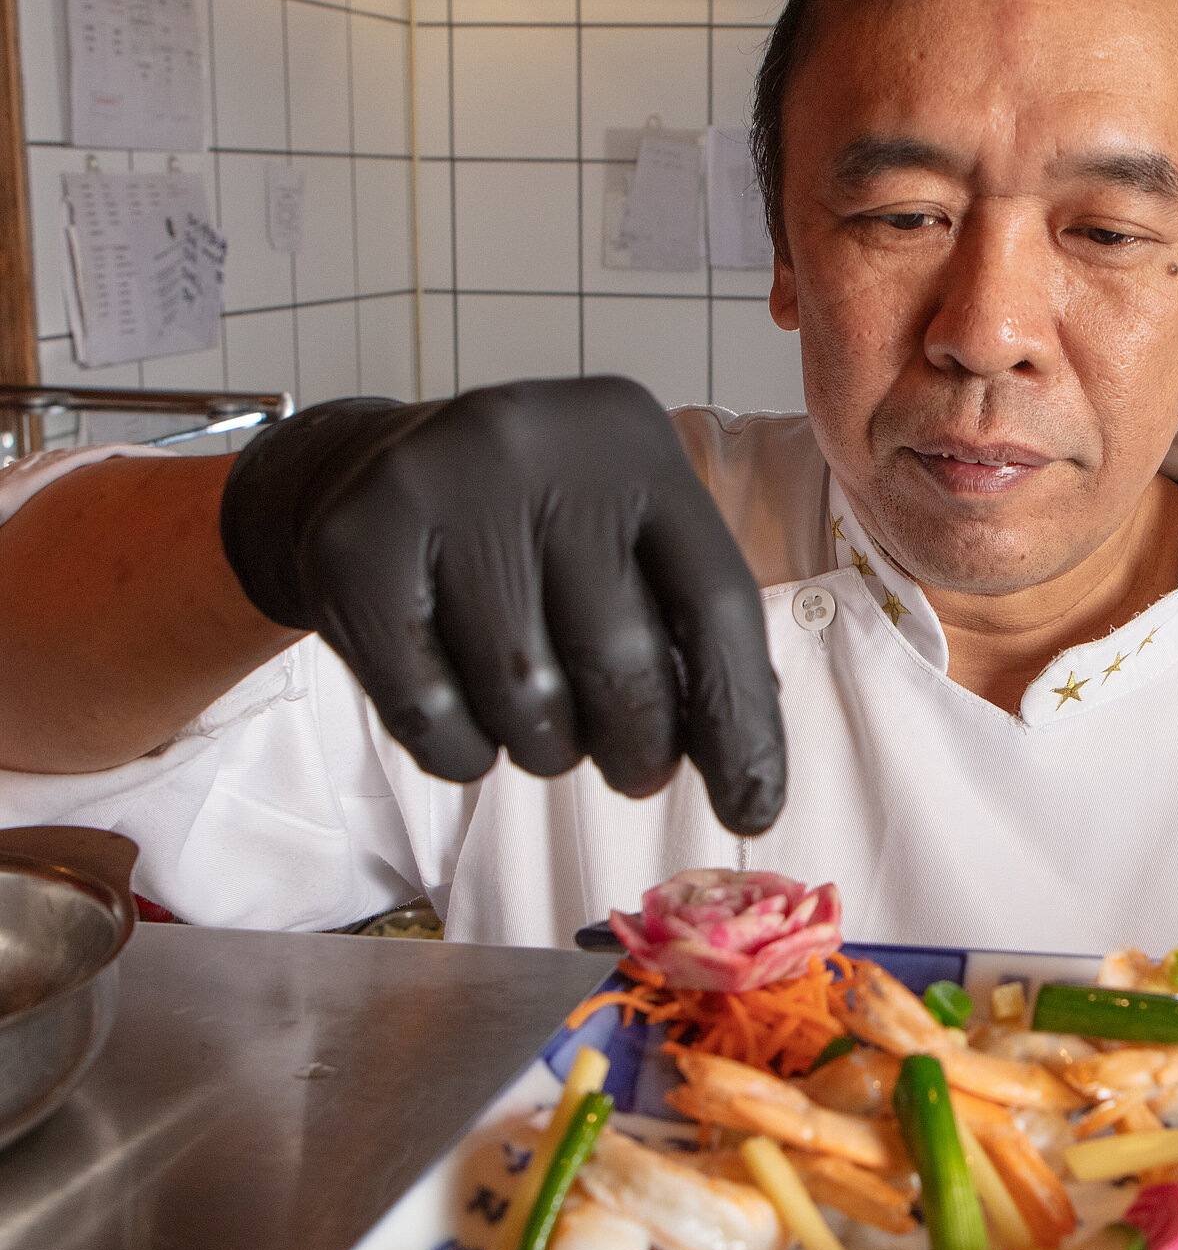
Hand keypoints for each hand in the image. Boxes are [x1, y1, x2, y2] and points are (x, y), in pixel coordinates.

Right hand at [219, 379, 784, 831]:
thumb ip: (690, 628)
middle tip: (636, 772)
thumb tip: (748, 770)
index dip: (741, 719)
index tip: (753, 808)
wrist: (365, 469)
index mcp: (633, 441)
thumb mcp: (625, 536)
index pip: (715, 601)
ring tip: (544, 723)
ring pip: (523, 697)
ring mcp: (439, 488)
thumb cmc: (531, 527)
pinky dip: (464, 754)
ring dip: (547, 749)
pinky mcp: (353, 547)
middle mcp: (538, 446)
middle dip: (639, 747)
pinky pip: (428, 712)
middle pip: (620, 656)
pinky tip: (472, 725)